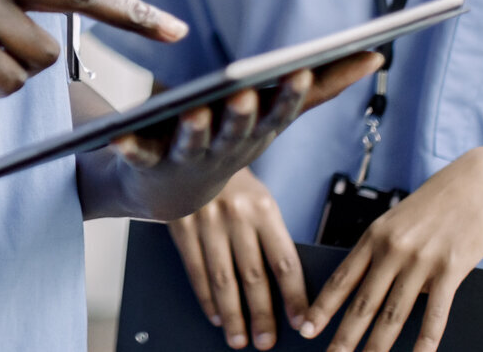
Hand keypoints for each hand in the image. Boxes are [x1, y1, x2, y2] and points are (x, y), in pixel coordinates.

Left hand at [102, 53, 380, 223]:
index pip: (278, 114)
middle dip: (243, 114)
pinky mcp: (148, 162)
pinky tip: (118, 135)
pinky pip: (137, 154)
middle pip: (237, 131)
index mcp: (257, 133)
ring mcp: (186, 159)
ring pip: (193, 144)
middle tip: (245, 93)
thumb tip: (374, 55)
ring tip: (193, 112)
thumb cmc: (229, 138)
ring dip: (194, 130)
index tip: (299, 71)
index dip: (288, 96)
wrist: (169, 188)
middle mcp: (226, 150)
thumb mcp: (275, 112)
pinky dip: (128, 147)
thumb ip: (323, 85)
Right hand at [168, 168, 305, 349]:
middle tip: (266, 342)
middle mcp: (236, 215)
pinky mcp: (181, 224)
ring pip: (223, 279)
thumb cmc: (235, 184)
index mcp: (264, 208)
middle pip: (253, 276)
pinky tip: (215, 315)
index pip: (284, 261)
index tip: (302, 322)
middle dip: (262, 315)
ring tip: (238, 339)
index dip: (295, 296)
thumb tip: (285, 288)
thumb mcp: (259, 201)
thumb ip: (269, 237)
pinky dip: (206, 297)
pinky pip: (196, 269)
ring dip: (232, 315)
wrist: (193, 150)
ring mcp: (206, 220)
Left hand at [300, 146, 482, 351]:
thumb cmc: (440, 200)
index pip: (342, 278)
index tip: (307, 328)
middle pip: (363, 302)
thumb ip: (385, 249)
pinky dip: (426, 340)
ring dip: (378, 345)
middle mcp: (393, 249)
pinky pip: (435, 313)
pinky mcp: (451, 269)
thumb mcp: (400, 219)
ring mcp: (421, 261)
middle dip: (344, 336)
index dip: (323, 307)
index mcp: (375, 235)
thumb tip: (374, 282)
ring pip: (394, 313)